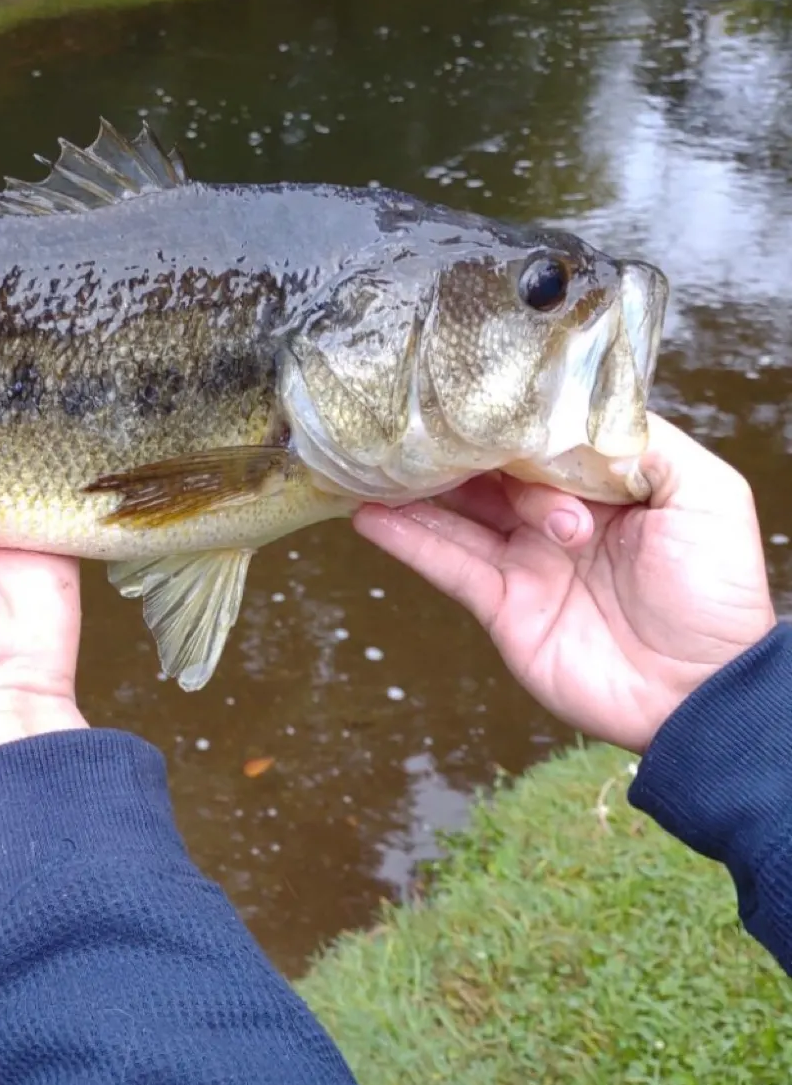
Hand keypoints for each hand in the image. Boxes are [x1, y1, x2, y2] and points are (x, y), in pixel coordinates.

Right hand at [352, 413, 776, 751]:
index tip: (473, 392)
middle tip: (413, 420)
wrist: (701, 692)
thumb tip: (577, 415)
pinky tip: (368, 511)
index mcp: (603, 486)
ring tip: (371, 455)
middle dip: (457, 446)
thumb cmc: (718, 593)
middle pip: (492, 471)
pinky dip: (406, 538)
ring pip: (458, 512)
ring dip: (417, 485)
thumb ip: (646, 446)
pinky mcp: (500, 605)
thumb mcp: (707, 495)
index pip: (543, 439)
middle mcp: (556, 517)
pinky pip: (446, 563)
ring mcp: (525, 561)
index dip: (511, 419)